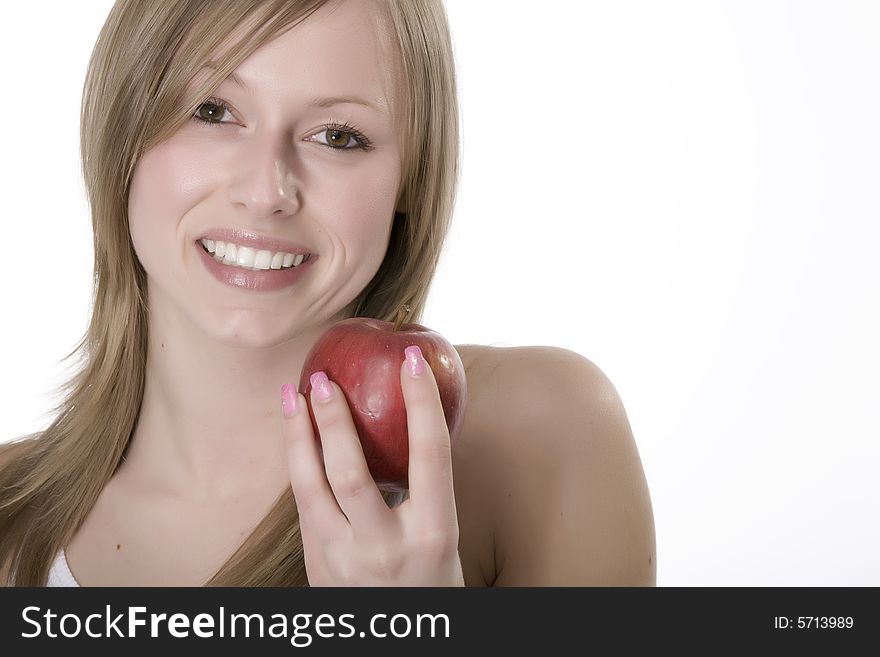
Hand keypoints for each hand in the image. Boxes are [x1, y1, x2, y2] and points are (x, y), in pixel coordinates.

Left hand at [280, 346, 464, 585]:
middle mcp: (387, 547)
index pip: (430, 456)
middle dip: (334, 420)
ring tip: (291, 394)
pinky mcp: (316, 566)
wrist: (399, 644)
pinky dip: (297, 464)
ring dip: (297, 437)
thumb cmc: (431, 581)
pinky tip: (294, 436)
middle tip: (325, 378)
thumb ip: (427, 486)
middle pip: (352, 472)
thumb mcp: (443, 536)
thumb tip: (417, 416)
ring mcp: (344, 560)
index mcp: (433, 533)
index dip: (422, 403)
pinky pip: (302, 505)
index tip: (412, 360)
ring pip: (310, 488)